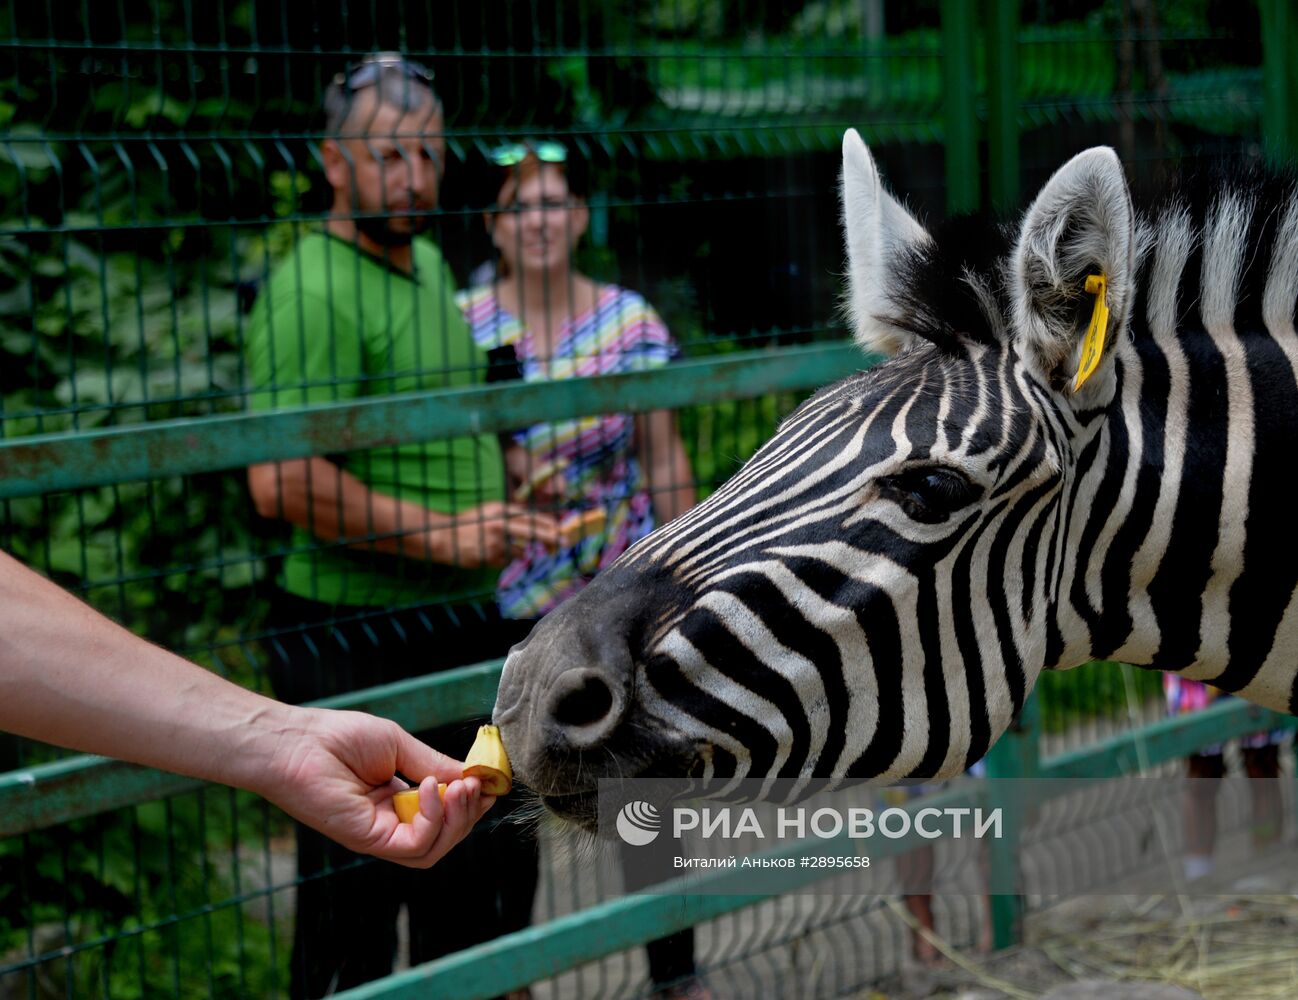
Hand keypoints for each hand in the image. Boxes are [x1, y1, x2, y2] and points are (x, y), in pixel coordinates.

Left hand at [257, 706, 493, 867]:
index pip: (444, 815)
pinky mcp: (370, 841)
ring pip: (436, 848)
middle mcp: (390, 823)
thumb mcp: (400, 746)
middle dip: (469, 812)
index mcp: (397, 801)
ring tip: (461, 787)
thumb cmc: (339, 737)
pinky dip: (434, 819)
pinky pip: (417, 845)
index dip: (469, 802)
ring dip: (457, 819)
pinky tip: (431, 788)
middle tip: (477, 784)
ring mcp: (380, 835)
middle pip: (445, 836)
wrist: (297, 742)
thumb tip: (473, 776)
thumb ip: (435, 764)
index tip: (489, 781)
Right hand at [427, 501, 559, 566]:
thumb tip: (537, 526)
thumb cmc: (470, 524)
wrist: (443, 537)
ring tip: (495, 546)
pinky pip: (505, 562)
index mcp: (499, 510)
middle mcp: (499, 524)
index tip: (562, 530)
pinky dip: (500, 560)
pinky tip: (486, 553)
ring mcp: (494, 542)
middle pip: (532, 532)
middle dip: (551, 538)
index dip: (548, 524)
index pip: (530, 516)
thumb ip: (511, 517)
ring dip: (515, 552)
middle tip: (564, 543)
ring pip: (519, 552)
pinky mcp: (489, 557)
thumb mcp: (490, 512)